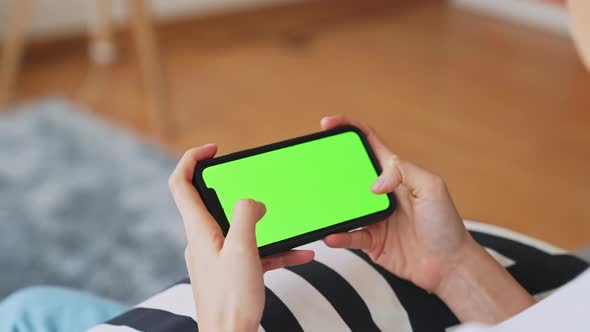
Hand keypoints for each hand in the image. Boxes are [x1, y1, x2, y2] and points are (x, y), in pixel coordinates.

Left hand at [169, 144, 313, 331]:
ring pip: (238, 227)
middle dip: (233, 187)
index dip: (192, 159)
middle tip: (253, 179)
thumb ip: (247, 215)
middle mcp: (203, 240)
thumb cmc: (231, 299)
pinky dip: (274, 249)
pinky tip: (302, 255)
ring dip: (262, 222)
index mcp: (199, 229)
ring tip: (287, 221)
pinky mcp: (231, 272)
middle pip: (209, 201)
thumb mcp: (243, 250)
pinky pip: (253, 252)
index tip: (214, 149)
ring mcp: (216, 257)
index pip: (181, 183)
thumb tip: (252, 201)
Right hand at [322, 115, 470, 291]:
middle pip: (349, 172)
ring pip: (343, 205)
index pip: (369, 142)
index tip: (328, 124)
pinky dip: (338, 235)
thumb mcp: (432, 187)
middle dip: (330, 166)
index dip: (349, 128)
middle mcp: (381, 192)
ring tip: (319, 202)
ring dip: (330, 203)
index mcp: (396, 173)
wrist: (450, 265)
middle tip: (314, 163)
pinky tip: (332, 234)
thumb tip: (373, 184)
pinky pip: (348, 235)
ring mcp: (374, 216)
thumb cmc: (446, 225)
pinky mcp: (371, 240)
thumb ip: (403, 172)